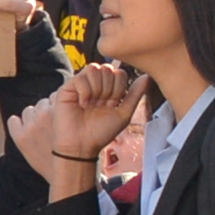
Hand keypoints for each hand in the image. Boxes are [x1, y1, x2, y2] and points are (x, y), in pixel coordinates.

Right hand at [19, 61, 148, 174]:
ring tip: (92, 104)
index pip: (119, 73)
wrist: (82, 146)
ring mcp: (80, 84)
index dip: (119, 88)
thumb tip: (147, 77)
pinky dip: (85, 92)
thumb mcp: (123, 114)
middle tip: (101, 105)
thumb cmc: (101, 132)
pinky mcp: (67, 88)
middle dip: (108, 89)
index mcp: (108, 88)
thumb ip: (135, 95)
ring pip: (94, 68)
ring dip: (97, 89)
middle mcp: (95, 83)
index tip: (112, 105)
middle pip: (108, 68)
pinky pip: (80, 78)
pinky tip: (83, 104)